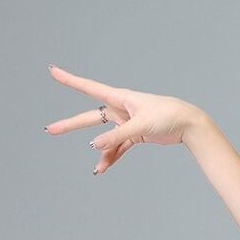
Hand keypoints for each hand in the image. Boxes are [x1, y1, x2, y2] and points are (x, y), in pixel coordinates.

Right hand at [44, 64, 206, 173]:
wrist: (189, 124)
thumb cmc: (168, 116)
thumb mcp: (140, 126)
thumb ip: (116, 136)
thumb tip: (93, 145)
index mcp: (121, 98)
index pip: (89, 87)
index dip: (70, 80)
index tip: (52, 71)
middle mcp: (121, 108)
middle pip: (91, 117)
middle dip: (71, 124)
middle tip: (50, 130)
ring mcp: (128, 122)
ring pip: (106, 137)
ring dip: (101, 151)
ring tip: (96, 169)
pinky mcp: (136, 134)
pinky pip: (119, 146)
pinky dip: (113, 156)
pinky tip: (105, 168)